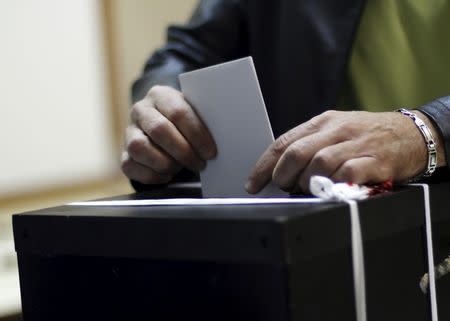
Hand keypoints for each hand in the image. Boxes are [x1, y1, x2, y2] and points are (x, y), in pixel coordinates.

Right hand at [121, 85, 216, 183]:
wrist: (160, 128)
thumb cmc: (184, 123)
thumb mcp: (194, 113)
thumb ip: (203, 120)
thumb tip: (225, 137)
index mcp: (160, 95)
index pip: (178, 112)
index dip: (196, 134)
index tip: (211, 152)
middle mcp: (140, 110)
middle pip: (160, 130)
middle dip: (184, 151)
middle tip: (200, 163)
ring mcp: (128, 132)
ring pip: (139, 148)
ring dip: (165, 162)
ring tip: (181, 167)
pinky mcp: (123, 155)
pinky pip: (131, 167)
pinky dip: (152, 175)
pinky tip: (167, 174)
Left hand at [246, 110, 443, 193]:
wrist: (411, 133)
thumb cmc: (367, 135)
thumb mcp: (336, 131)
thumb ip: (310, 146)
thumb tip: (281, 171)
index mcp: (323, 122)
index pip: (284, 143)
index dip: (264, 166)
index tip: (253, 184)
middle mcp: (337, 130)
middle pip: (297, 152)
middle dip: (283, 175)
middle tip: (284, 188)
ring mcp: (356, 144)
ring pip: (319, 163)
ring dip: (308, 183)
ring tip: (311, 189)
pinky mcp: (375, 160)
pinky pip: (348, 173)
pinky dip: (335, 184)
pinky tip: (333, 189)